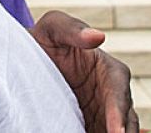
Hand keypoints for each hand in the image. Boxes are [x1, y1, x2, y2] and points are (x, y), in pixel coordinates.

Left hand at [30, 11, 138, 132]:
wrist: (26, 59)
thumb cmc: (45, 39)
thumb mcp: (54, 27)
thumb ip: (73, 30)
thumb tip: (98, 36)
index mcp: (109, 70)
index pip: (119, 91)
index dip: (119, 112)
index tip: (117, 131)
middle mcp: (110, 95)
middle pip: (124, 119)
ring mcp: (102, 114)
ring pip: (115, 132)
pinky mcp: (90, 125)